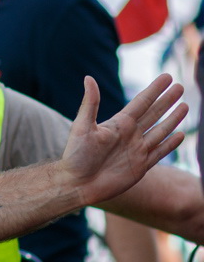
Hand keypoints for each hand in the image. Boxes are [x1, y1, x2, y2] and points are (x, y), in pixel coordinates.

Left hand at [61, 73, 186, 205]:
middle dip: (167, 100)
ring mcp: (137, 150)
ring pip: (160, 130)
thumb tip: (88, 78)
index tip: (167, 77)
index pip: (141, 102)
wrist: (79, 184)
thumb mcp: (82, 126)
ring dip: (173, 119)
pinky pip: (160, 152)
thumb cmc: (76, 155)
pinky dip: (171, 144)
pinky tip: (180, 135)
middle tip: (180, 86)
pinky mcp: (141, 166)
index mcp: (118, 123)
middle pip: (153, 113)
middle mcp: (129, 134)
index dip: (155, 89)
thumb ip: (90, 103)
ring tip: (185, 106)